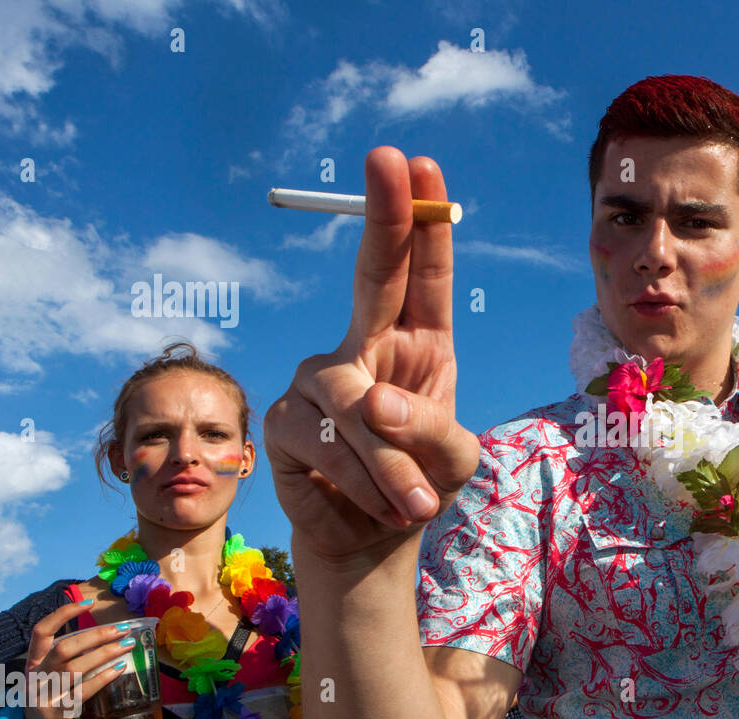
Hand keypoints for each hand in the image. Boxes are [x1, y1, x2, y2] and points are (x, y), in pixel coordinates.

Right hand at [22, 602, 132, 718]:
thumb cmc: (54, 701)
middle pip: (64, 648)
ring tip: (128, 646)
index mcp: (33, 664)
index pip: (40, 631)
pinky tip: (120, 668)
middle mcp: (35, 677)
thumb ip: (69, 658)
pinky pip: (83, 691)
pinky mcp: (56, 714)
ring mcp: (43, 696)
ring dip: (105, 654)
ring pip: (74, 668)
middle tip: (123, 630)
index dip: (62, 614)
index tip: (87, 603)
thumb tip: (107, 635)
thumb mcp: (53, 677)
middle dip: (96, 636)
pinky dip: (103, 677)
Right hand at [264, 148, 480, 561]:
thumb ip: (432, 432)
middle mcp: (366, 345)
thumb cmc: (418, 485)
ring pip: (358, 405)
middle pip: (373, 274)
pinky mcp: (285, 419)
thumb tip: (373, 402)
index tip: (420, 166)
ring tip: (418, 504)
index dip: (424, 221)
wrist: (371, 540)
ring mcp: (320, 378)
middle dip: (385, 217)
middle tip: (388, 157)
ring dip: (393, 464)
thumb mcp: (454, 462)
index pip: (422, 273)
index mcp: (419, 342)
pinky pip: (326, 442)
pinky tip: (380, 505)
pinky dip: (363, 480)